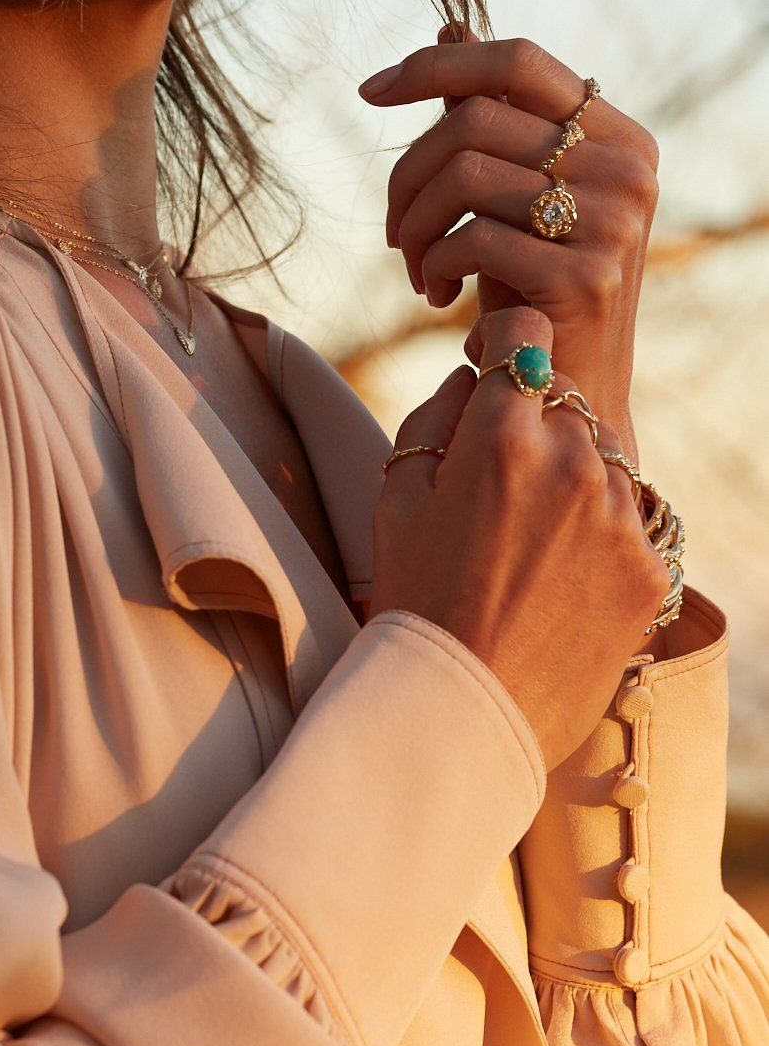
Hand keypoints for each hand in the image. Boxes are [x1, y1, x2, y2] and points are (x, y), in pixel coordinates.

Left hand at [359, 28, 659, 468]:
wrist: (571, 392)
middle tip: (389, 228)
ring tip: (410, 264)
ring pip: (463, 176)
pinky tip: (436, 293)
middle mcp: (628, 167)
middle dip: (406, 174)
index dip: (434, 64)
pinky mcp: (585, 277)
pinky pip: (470, 239)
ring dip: (411, 226)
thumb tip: (451, 25)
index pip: (517, 60)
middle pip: (473, 120)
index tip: (368, 91)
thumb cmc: (535, 283)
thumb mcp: (513, 192)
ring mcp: (614, 222)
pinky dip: (431, 264)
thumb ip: (492, 115)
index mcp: (619, 133)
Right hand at [371, 306, 671, 770]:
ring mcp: (621, 517)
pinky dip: (597, 533)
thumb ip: (436, 415)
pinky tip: (554, 577)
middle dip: (533, 422)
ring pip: (602, 457)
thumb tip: (477, 378)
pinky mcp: (650, 567)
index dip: (502, 344)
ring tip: (524, 541)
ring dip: (571, 476)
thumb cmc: (415, 600)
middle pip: (565, 399)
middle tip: (496, 482)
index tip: (492, 369)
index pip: (524, 333)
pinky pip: (627, 519)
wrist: (463, 712)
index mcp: (502, 436)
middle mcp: (574, 463)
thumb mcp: (396, 497)